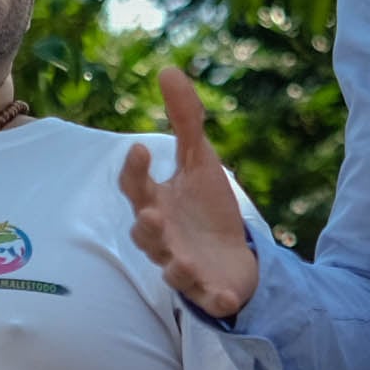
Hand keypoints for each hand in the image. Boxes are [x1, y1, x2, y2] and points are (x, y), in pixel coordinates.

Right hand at [121, 67, 261, 320]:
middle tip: (150, 214)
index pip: (136, 186)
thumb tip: (167, 68)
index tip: (141, 149)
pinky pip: (207, 299)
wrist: (234, 257)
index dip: (135, 171)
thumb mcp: (200, 161)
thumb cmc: (207, 209)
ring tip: (181, 261)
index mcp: (157, 204)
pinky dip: (215, 300)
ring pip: (171, 269)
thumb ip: (185, 120)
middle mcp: (163, 237)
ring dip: (175, 266)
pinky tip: (227, 300)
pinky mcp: (209, 291)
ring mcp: (184, 266)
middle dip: (147, 226)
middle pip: (145, 233)